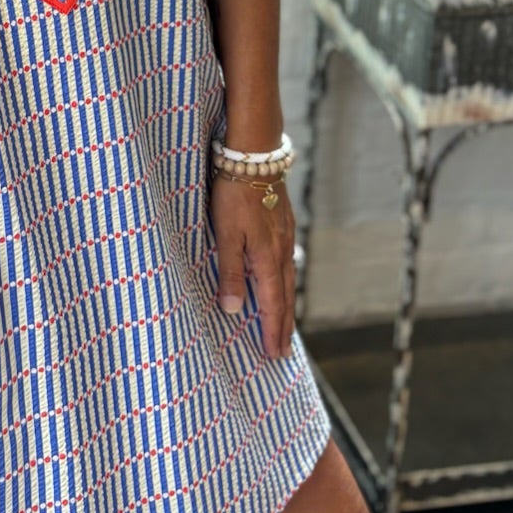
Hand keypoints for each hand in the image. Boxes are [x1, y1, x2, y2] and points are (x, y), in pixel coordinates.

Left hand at [210, 173, 297, 358]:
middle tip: (283, 353)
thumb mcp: (225, 234)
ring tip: (284, 326)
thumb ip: (230, 271)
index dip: (273, 330)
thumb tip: (234, 309)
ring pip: (287, 280)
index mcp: (267, 258)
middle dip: (283, 326)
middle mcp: (282, 251)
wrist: (254, 158)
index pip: (273, 303)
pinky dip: (284, 283)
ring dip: (286, 306)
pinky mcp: (283, 224)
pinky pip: (286, 263)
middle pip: (285, 297)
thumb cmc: (233, 195)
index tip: (273, 354)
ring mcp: (285, 237)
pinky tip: (280, 282)